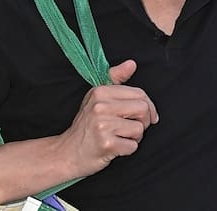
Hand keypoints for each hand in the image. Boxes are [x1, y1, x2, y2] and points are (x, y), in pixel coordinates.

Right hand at [56, 59, 158, 177]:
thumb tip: (132, 64)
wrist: (69, 152)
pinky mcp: (106, 144)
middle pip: (143, 109)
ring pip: (139, 129)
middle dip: (143, 121)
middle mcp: (100, 106)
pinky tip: (115, 147)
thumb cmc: (87, 126)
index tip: (146, 116)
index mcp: (100, 92)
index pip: (139, 93)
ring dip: (135, 137)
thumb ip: (115, 78)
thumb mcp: (97, 98)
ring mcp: (103, 125)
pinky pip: (133, 146)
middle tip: (132, 128)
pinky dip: (127, 150)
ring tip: (119, 137)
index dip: (148, 106)